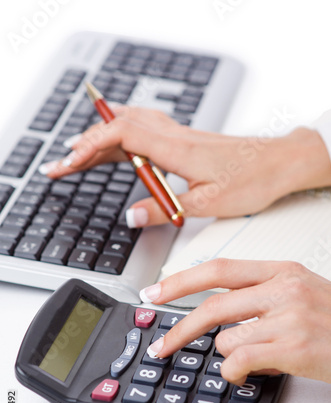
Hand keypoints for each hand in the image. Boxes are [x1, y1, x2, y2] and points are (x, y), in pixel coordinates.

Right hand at [40, 106, 330, 226]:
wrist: (279, 162)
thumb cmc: (252, 179)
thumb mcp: (207, 204)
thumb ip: (165, 210)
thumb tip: (132, 216)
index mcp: (176, 149)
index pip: (121, 136)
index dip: (90, 147)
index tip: (69, 164)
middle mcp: (174, 136)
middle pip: (118, 127)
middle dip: (85, 144)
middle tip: (61, 164)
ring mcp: (179, 135)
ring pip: (130, 125)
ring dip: (101, 137)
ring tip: (77, 153)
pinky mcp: (184, 140)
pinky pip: (144, 129)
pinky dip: (121, 134)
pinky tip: (115, 142)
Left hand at [140, 259, 330, 384]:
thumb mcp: (298, 294)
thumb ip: (258, 299)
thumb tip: (217, 321)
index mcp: (281, 271)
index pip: (218, 269)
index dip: (181, 281)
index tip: (156, 291)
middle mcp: (283, 288)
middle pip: (212, 306)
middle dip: (180, 330)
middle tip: (162, 346)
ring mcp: (289, 316)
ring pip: (227, 340)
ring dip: (233, 356)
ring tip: (258, 358)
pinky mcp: (293, 346)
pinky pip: (240, 361)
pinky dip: (238, 372)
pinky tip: (254, 371)